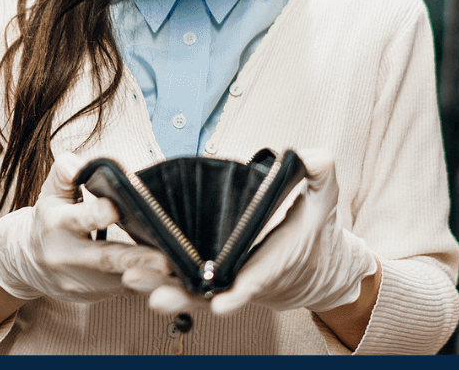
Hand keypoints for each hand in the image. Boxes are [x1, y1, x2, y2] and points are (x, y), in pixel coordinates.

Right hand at [0, 152, 171, 302]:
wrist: (30, 260)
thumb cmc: (51, 218)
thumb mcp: (52, 191)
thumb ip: (66, 172)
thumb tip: (80, 164)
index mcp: (55, 223)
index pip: (77, 218)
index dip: (96, 213)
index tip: (116, 207)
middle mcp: (64, 255)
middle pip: (102, 258)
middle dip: (134, 258)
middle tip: (164, 258)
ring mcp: (77, 280)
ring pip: (115, 280)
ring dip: (145, 276)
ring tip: (171, 269)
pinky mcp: (90, 295)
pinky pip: (121, 290)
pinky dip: (144, 283)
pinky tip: (164, 278)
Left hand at [147, 149, 376, 316]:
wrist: (318, 269)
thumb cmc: (317, 231)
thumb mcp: (325, 198)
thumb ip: (319, 173)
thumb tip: (313, 155)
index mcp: (275, 261)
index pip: (256, 280)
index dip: (238, 293)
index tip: (220, 303)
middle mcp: (247, 278)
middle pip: (211, 294)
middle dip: (181, 294)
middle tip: (155, 293)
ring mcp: (228, 283)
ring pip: (191, 293)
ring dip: (162, 290)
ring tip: (133, 281)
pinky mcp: (213, 281)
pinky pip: (185, 287)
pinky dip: (160, 283)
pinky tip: (133, 274)